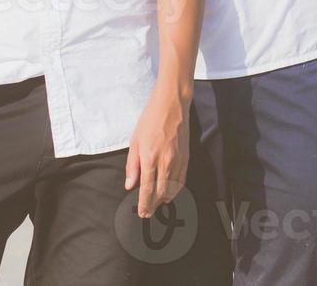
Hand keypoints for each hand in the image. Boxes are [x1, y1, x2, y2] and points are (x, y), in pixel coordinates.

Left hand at [125, 93, 188, 218]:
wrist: (172, 105)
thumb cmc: (151, 120)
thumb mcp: (135, 141)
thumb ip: (132, 165)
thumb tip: (130, 185)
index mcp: (150, 158)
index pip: (147, 189)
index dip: (144, 204)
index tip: (142, 213)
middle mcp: (165, 162)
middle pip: (161, 192)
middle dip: (154, 205)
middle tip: (148, 213)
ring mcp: (178, 160)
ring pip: (173, 187)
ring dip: (165, 198)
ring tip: (158, 204)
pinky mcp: (186, 157)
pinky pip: (182, 178)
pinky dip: (177, 189)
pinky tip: (171, 191)